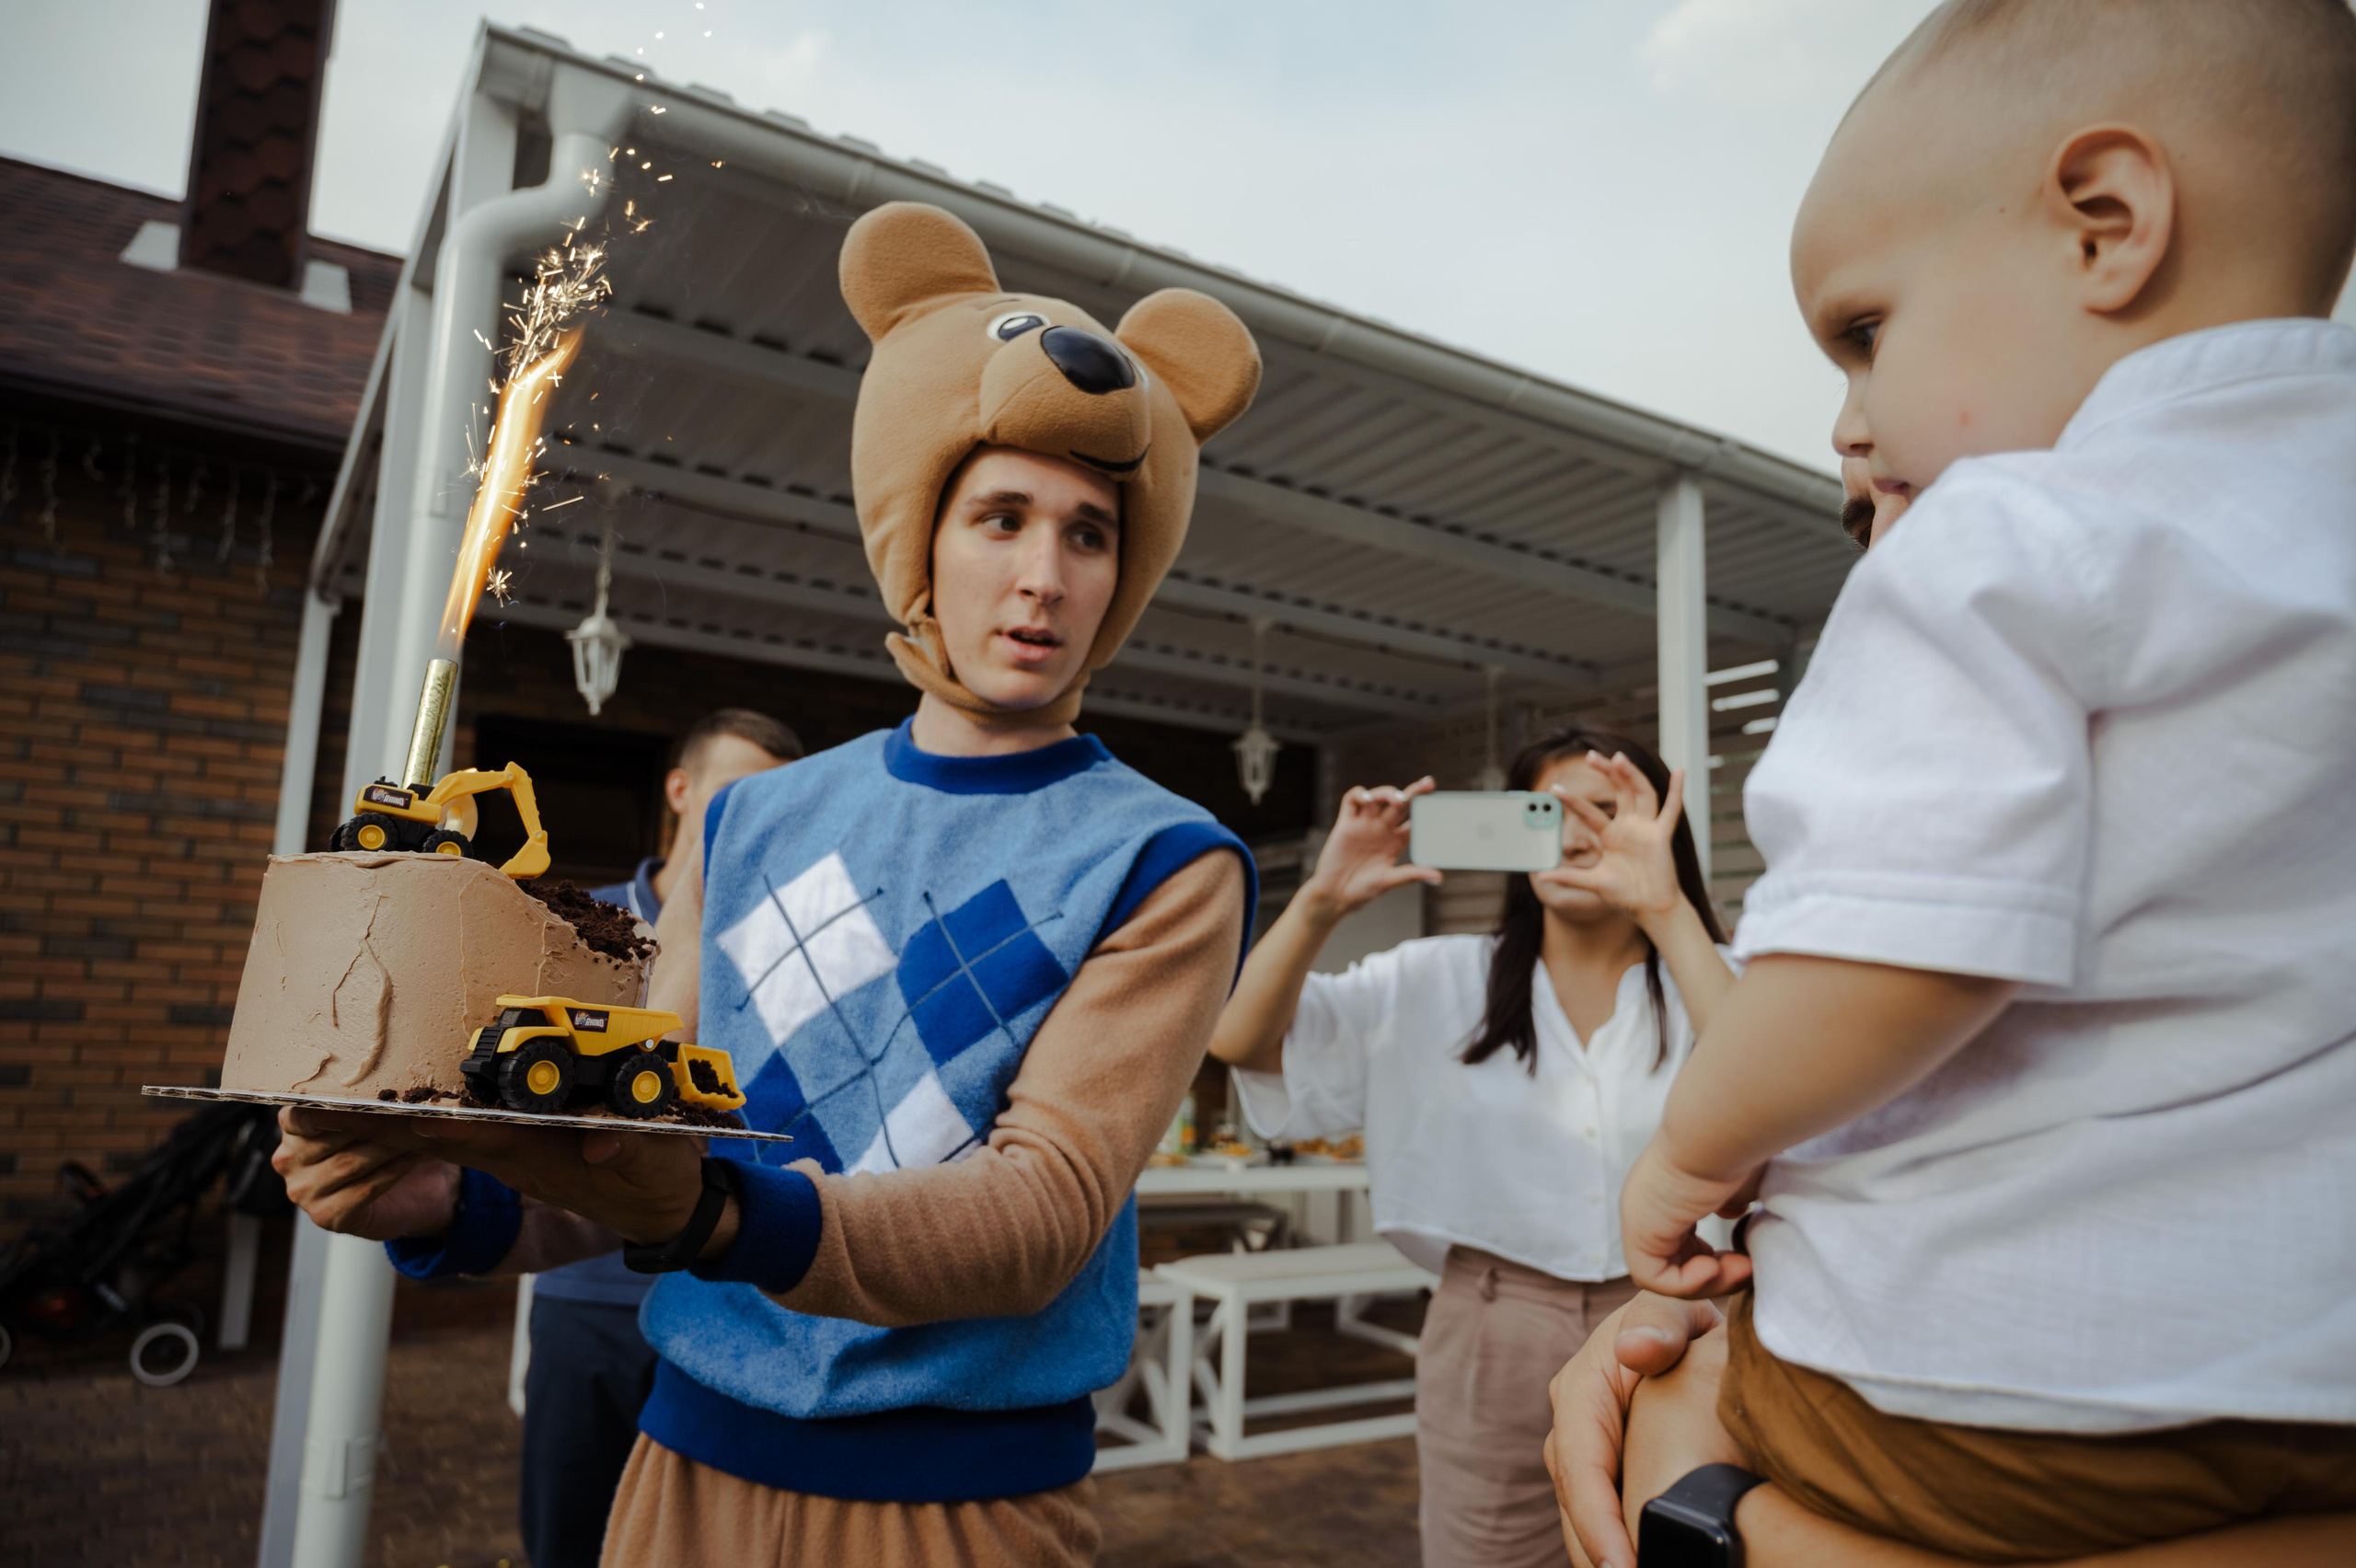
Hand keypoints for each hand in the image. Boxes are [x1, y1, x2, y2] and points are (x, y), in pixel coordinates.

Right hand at [274, 1106, 460, 1238]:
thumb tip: (398, 1088)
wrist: (410, 1191)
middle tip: (412, 1109)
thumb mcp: (377, 1115)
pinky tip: (414, 1158)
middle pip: (333, 1135)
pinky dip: (393, 1171)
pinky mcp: (326, 1216)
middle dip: (376, 1121)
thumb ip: (373, 1101)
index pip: (305, 1112)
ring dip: (390, 1145)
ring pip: (349, 1162)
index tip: (375, 1094)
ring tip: (419, 1131)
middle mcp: (288, 1159)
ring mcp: (303, 1191)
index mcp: (292, 1126)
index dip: (341, 1104)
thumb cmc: (386, 1144)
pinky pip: (363, 1189)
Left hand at [281, 1108, 734, 1254]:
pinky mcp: (520, 1152)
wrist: (665, 1210)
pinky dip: (415, 1128)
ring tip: (324, 1110)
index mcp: (544, 1154)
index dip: (430, 1123)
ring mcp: (514, 1156)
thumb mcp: (660, 1160)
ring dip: (383, 1127)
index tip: (384, 1113)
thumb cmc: (661, 1179)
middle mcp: (517, 1156)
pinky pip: (458, 1138)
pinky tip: (385, 1117)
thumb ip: (633, 1149)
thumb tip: (603, 1145)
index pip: (476, 1135)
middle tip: (308, 1111)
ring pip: (438, 1138)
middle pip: (436, 1137)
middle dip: (376, 1127)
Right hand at [1301, 778, 1443, 916]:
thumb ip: (1412, 874)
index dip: (1427, 810)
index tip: (1440, 803)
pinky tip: (1368, 799)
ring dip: (1388, 793)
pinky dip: (1360, 794)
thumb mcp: (1390, 881)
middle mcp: (1381, 829)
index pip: (1415, 820)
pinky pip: (1351, 801)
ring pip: (1378, 797)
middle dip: (1415, 791)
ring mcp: (1364, 825)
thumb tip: (1439, 877)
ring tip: (1398, 799)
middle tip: (1428, 783)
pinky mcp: (1345, 824)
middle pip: (1400, 803)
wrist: (1334, 894)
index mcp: (1396, 841)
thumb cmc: (1362, 890)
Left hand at [1541, 750, 1686, 928]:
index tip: (1554, 789)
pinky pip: (1671, 810)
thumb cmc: (1625, 895)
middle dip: (1607, 772)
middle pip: (1619, 791)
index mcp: (1611, 836)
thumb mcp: (1592, 883)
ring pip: (1640, 793)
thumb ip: (1569, 877)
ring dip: (1631, 775)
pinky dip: (1676, 791)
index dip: (1573, 801)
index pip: (1590, 813)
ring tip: (1618, 758)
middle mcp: (1629, 827)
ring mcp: (1646, 829)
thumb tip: (1541, 876)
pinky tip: (1679, 771)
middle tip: (1590, 756)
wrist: (1650, 909)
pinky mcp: (1662, 835)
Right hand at [1547, 1292, 1725, 1567]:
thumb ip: (1659, 1325)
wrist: (1682, 1328)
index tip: (1622, 1563)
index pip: (1580, 1461)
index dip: (1597, 1516)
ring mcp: (1582, 1448)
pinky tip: (1642, 1560)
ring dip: (1598, 1551)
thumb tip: (1633, 1350)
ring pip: (1581, 1511)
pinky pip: (1600, 1511)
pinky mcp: (1600, 1468)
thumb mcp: (1672, 1309)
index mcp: (1581, 1387)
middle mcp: (1571, 1422)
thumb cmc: (1679, 1318)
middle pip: (1574, 1498)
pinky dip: (1611, 1541)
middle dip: (1596, 1548)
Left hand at [1619, 1137, 1759, 1297]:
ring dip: (1708, 1282)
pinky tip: (1714, 1266)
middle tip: (1749, 1267)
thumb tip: (1732, 1215)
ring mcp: (1640, 1216)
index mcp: (1668, 1191)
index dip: (1714, 1258)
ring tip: (1741, 1267)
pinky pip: (1652, 1276)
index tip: (1747, 1256)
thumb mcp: (1739, 1181)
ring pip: (1665, 1273)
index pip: (1682, 1241)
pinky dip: (1687, 1283)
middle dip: (1716, 1274)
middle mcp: (1649, 1204)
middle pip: (1674, 1261)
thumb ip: (1732, 1201)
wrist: (1720, 1129)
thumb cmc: (1738, 1146)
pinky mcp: (1638, 1229)